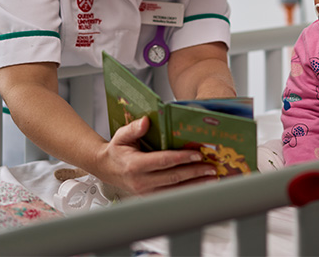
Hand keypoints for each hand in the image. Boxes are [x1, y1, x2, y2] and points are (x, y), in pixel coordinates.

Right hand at [95, 117, 217, 194]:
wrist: (107, 169)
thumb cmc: (117, 151)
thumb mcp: (121, 135)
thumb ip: (134, 128)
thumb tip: (146, 121)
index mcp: (134, 165)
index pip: (163, 161)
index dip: (181, 158)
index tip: (197, 154)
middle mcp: (141, 182)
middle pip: (173, 177)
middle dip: (195, 172)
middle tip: (211, 167)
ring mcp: (146, 192)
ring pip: (175, 190)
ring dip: (195, 184)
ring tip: (212, 178)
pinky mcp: (151, 197)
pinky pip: (172, 195)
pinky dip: (188, 190)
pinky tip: (200, 185)